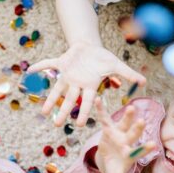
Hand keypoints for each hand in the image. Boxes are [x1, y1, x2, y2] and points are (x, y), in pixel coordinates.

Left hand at [27, 42, 145, 126]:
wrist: (91, 47)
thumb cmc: (103, 58)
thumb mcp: (116, 66)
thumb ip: (128, 74)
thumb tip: (145, 81)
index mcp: (90, 85)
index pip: (87, 101)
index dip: (84, 112)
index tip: (80, 125)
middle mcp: (77, 83)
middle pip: (70, 100)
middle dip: (64, 111)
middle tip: (57, 124)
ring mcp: (67, 74)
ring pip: (57, 89)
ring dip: (50, 100)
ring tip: (43, 112)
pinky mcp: (60, 64)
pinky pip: (48, 65)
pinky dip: (39, 67)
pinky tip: (29, 71)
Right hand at [94, 98, 152, 172]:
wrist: (110, 158)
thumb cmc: (116, 169)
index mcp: (130, 154)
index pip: (140, 151)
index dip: (145, 148)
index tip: (153, 145)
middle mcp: (127, 142)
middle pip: (133, 135)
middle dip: (137, 129)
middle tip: (143, 122)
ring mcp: (118, 134)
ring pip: (124, 124)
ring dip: (127, 116)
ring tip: (131, 107)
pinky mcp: (108, 129)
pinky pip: (104, 119)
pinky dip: (101, 110)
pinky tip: (98, 99)